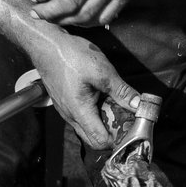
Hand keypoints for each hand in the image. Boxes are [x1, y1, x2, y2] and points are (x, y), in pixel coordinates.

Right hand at [16, 33, 136, 153]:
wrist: (48, 45)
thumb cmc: (71, 56)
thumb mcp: (103, 72)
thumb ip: (121, 91)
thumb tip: (137, 105)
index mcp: (80, 111)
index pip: (100, 141)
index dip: (118, 140)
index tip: (132, 130)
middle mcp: (70, 116)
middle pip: (94, 139)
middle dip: (113, 134)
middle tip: (127, 120)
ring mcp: (66, 111)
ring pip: (88, 128)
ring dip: (104, 123)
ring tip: (118, 108)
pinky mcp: (65, 103)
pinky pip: (82, 117)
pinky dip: (95, 114)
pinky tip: (104, 100)